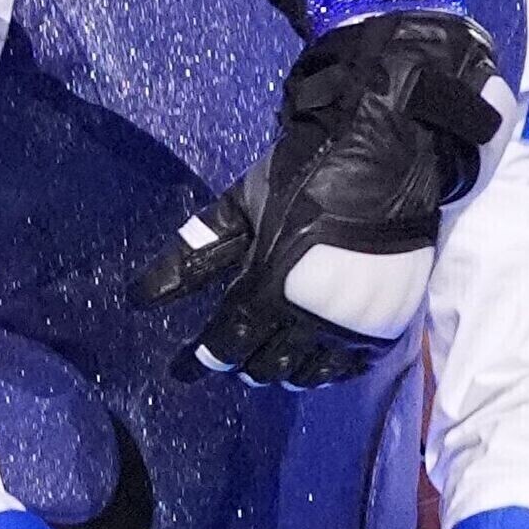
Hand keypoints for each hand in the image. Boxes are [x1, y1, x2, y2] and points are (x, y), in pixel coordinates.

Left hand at [134, 11, 499, 385]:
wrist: (385, 154)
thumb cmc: (305, 174)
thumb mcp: (241, 207)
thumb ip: (197, 254)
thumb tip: (140, 295)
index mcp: (272, 287)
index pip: (228, 343)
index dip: (201, 358)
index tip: (181, 367)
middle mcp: (314, 317)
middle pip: (265, 365)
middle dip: (239, 364)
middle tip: (226, 355)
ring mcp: (356, 326)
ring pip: (307, 374)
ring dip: (279, 372)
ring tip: (264, 359)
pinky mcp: (388, 324)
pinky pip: (348, 367)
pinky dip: (323, 369)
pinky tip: (311, 359)